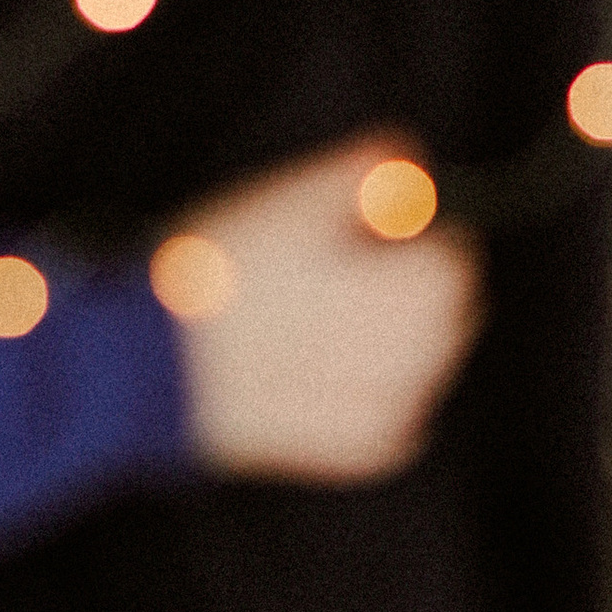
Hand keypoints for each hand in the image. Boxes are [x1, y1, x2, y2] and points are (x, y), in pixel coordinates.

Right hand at [161, 134, 483, 484]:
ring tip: (322, 321)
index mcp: (410, 292)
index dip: (410, 238)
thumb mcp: (296, 194)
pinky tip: (321, 370)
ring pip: (424, 369)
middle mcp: (413, 358)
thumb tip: (408, 161)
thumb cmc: (225, 266)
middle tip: (341, 273)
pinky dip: (374, 394)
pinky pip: (396, 420)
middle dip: (411, 290)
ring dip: (397, 342)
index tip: (364, 233)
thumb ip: (367, 168)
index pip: (454, 263)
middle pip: (448, 319)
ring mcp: (385, 410)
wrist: (157, 358)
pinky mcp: (354, 450)